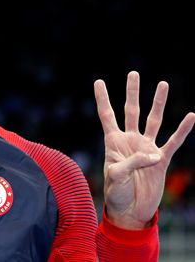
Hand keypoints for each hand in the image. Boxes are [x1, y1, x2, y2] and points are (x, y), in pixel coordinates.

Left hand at [94, 71, 194, 228]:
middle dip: (132, 93)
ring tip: (162, 84)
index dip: (102, 98)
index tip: (99, 81)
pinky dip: (183, 129)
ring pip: (153, 120)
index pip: (106, 115)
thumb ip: (133, 163)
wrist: (130, 211)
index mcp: (113, 142)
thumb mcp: (116, 176)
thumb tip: (154, 155)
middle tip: (133, 73)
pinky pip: (173, 141)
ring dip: (158, 103)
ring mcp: (146, 148)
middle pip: (131, 111)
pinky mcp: (161, 160)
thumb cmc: (116, 194)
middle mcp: (130, 141)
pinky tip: (190, 115)